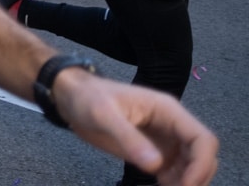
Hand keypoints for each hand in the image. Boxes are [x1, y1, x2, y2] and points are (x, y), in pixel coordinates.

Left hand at [55, 69, 217, 185]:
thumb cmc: (87, 98)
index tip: (187, 184)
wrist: (72, 99)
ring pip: (192, 166)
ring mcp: (164, 140)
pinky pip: (175, 171)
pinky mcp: (153, 151)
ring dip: (186, 181)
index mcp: (167, 111)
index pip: (202, 139)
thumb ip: (129, 138)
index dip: (202, 164)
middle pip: (203, 155)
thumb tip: (155, 166)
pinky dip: (174, 183)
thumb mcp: (103, 115)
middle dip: (197, 176)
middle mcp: (172, 126)